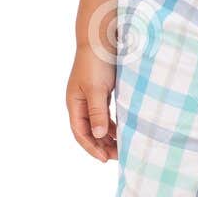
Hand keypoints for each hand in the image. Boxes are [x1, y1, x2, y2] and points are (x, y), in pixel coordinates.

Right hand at [66, 44, 119, 162]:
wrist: (101, 37)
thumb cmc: (96, 62)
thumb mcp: (96, 89)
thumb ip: (97, 112)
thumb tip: (99, 134)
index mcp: (74, 103)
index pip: (80, 133)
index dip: (92, 147)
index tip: (105, 159)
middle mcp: (80, 102)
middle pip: (89, 131)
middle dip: (102, 145)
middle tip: (118, 155)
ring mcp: (90, 97)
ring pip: (98, 123)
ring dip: (108, 136)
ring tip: (122, 146)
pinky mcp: (101, 91)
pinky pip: (105, 114)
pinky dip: (113, 124)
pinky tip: (123, 130)